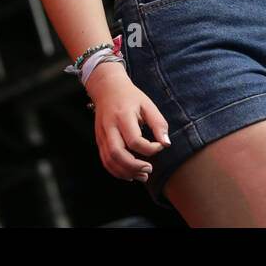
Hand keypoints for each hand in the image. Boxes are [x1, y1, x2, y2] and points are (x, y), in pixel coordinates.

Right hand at [84, 61, 170, 182]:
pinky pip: (105, 161)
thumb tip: (166, 144)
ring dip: (125, 172)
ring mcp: (102, 135)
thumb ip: (158, 124)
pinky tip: (130, 174)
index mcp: (123, 116)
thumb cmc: (131, 97)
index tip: (160, 146)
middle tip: (149, 170)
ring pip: (109, 160)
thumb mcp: (148, 105)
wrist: (107, 89)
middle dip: (134, 166)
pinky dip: (117, 171)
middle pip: (117, 153)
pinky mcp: (99, 141)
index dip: (150, 148)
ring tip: (142, 176)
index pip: (134, 140)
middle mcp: (109, 127)